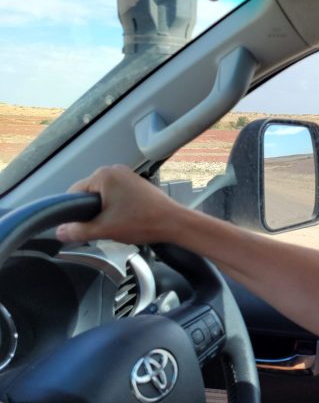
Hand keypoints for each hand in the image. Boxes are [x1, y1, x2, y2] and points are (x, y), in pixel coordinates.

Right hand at [55, 165, 184, 245]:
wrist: (173, 223)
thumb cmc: (143, 222)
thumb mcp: (104, 229)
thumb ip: (78, 230)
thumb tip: (60, 231)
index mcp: (103, 175)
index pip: (74, 193)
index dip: (74, 212)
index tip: (81, 225)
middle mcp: (114, 170)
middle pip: (88, 194)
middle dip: (91, 211)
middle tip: (102, 226)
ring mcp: (127, 175)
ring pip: (103, 196)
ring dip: (104, 210)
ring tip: (116, 223)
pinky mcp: (136, 183)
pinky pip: (116, 195)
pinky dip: (116, 207)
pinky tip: (125, 218)